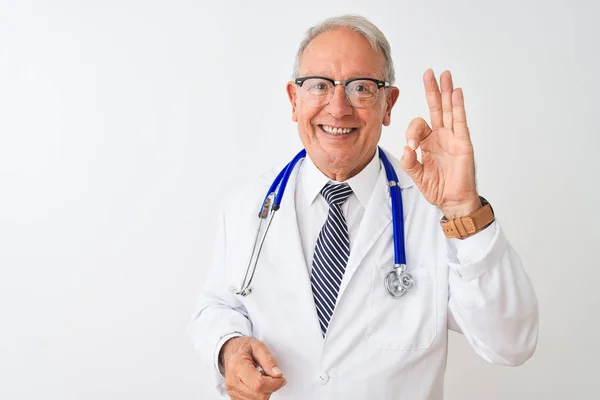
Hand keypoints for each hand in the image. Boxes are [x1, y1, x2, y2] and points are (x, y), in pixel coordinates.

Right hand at [219, 336, 286, 399]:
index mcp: (238, 366)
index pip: (259, 384)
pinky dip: (259, 395)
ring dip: (265, 391)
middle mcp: (233, 381)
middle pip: (259, 395)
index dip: (274, 384)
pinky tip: (257, 384)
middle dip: (271, 387)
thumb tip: (277, 374)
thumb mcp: (258, 346)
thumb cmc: (244, 349)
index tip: (281, 378)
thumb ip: (268, 360)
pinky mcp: (234, 398)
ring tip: (262, 377)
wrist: (230, 352)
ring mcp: (232, 391)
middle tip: (271, 375)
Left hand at [400, 69, 481, 217]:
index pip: (418, 125)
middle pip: (436, 108)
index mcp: (428, 142)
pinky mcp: (463, 143)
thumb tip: (406, 150)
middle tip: (429, 73)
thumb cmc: (437, 187)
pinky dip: (458, 106)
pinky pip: (460, 121)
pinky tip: (456, 92)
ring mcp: (452, 138)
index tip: (412, 147)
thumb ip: (409, 162)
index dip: (412, 132)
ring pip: (449, 110)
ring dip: (446, 92)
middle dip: (432, 90)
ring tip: (445, 75)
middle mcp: (440, 136)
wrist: (452, 200)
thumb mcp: (416, 174)